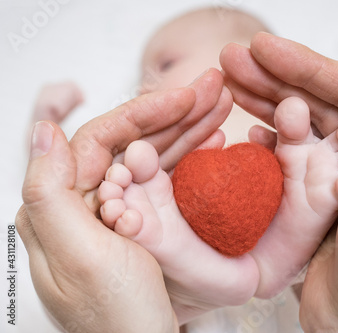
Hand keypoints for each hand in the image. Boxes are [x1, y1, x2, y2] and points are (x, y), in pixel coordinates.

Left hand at [17, 69, 230, 332]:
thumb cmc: (115, 318)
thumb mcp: (80, 257)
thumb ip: (51, 193)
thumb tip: (42, 130)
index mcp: (60, 206)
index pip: (100, 139)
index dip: (144, 113)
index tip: (184, 97)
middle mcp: (85, 203)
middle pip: (131, 143)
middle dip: (173, 113)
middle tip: (212, 91)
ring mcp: (117, 211)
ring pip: (151, 156)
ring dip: (186, 129)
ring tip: (220, 107)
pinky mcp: (142, 222)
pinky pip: (164, 179)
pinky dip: (188, 157)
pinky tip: (212, 142)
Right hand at [220, 33, 337, 331]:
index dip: (303, 64)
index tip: (261, 48)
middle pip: (316, 102)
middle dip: (273, 77)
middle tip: (232, 58)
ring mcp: (335, 175)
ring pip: (296, 126)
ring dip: (263, 101)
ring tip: (228, 81)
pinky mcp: (309, 197)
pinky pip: (284, 159)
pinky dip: (265, 141)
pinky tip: (246, 131)